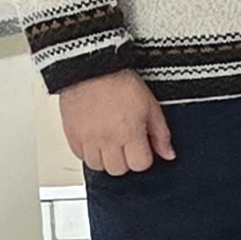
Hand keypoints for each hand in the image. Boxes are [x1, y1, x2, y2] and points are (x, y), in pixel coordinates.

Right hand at [58, 68, 172, 176]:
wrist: (91, 69)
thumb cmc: (121, 83)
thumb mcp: (151, 106)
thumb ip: (161, 134)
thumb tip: (168, 154)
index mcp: (129, 133)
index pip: (139, 165)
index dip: (144, 158)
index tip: (143, 148)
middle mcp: (107, 140)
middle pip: (118, 170)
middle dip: (126, 161)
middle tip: (128, 146)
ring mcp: (87, 139)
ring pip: (98, 166)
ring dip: (106, 159)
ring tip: (112, 143)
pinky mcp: (71, 135)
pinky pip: (80, 156)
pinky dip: (89, 153)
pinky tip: (97, 140)